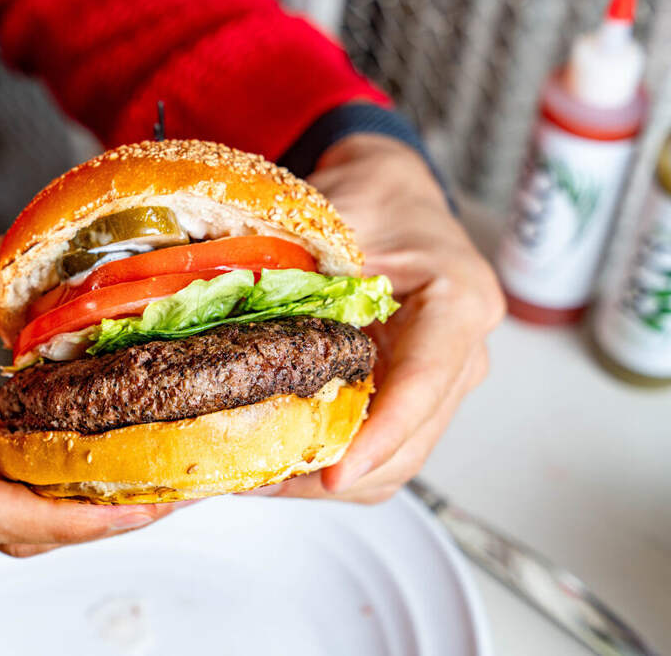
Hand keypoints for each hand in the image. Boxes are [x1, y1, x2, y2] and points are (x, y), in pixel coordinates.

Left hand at [247, 134, 504, 502]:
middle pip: (411, 442)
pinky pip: (382, 450)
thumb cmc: (375, 199)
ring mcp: (441, 383)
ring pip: (397, 461)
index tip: (334, 473)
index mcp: (457, 302)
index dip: (381, 436)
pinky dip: (333, 463)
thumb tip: (217, 303)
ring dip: (330, 478)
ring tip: (259, 476)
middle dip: (338, 472)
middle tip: (262, 479)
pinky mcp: (414, 398)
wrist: (391, 199)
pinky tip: (280, 457)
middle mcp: (462, 353)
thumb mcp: (335, 215)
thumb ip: (295, 260)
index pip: (424, 384)